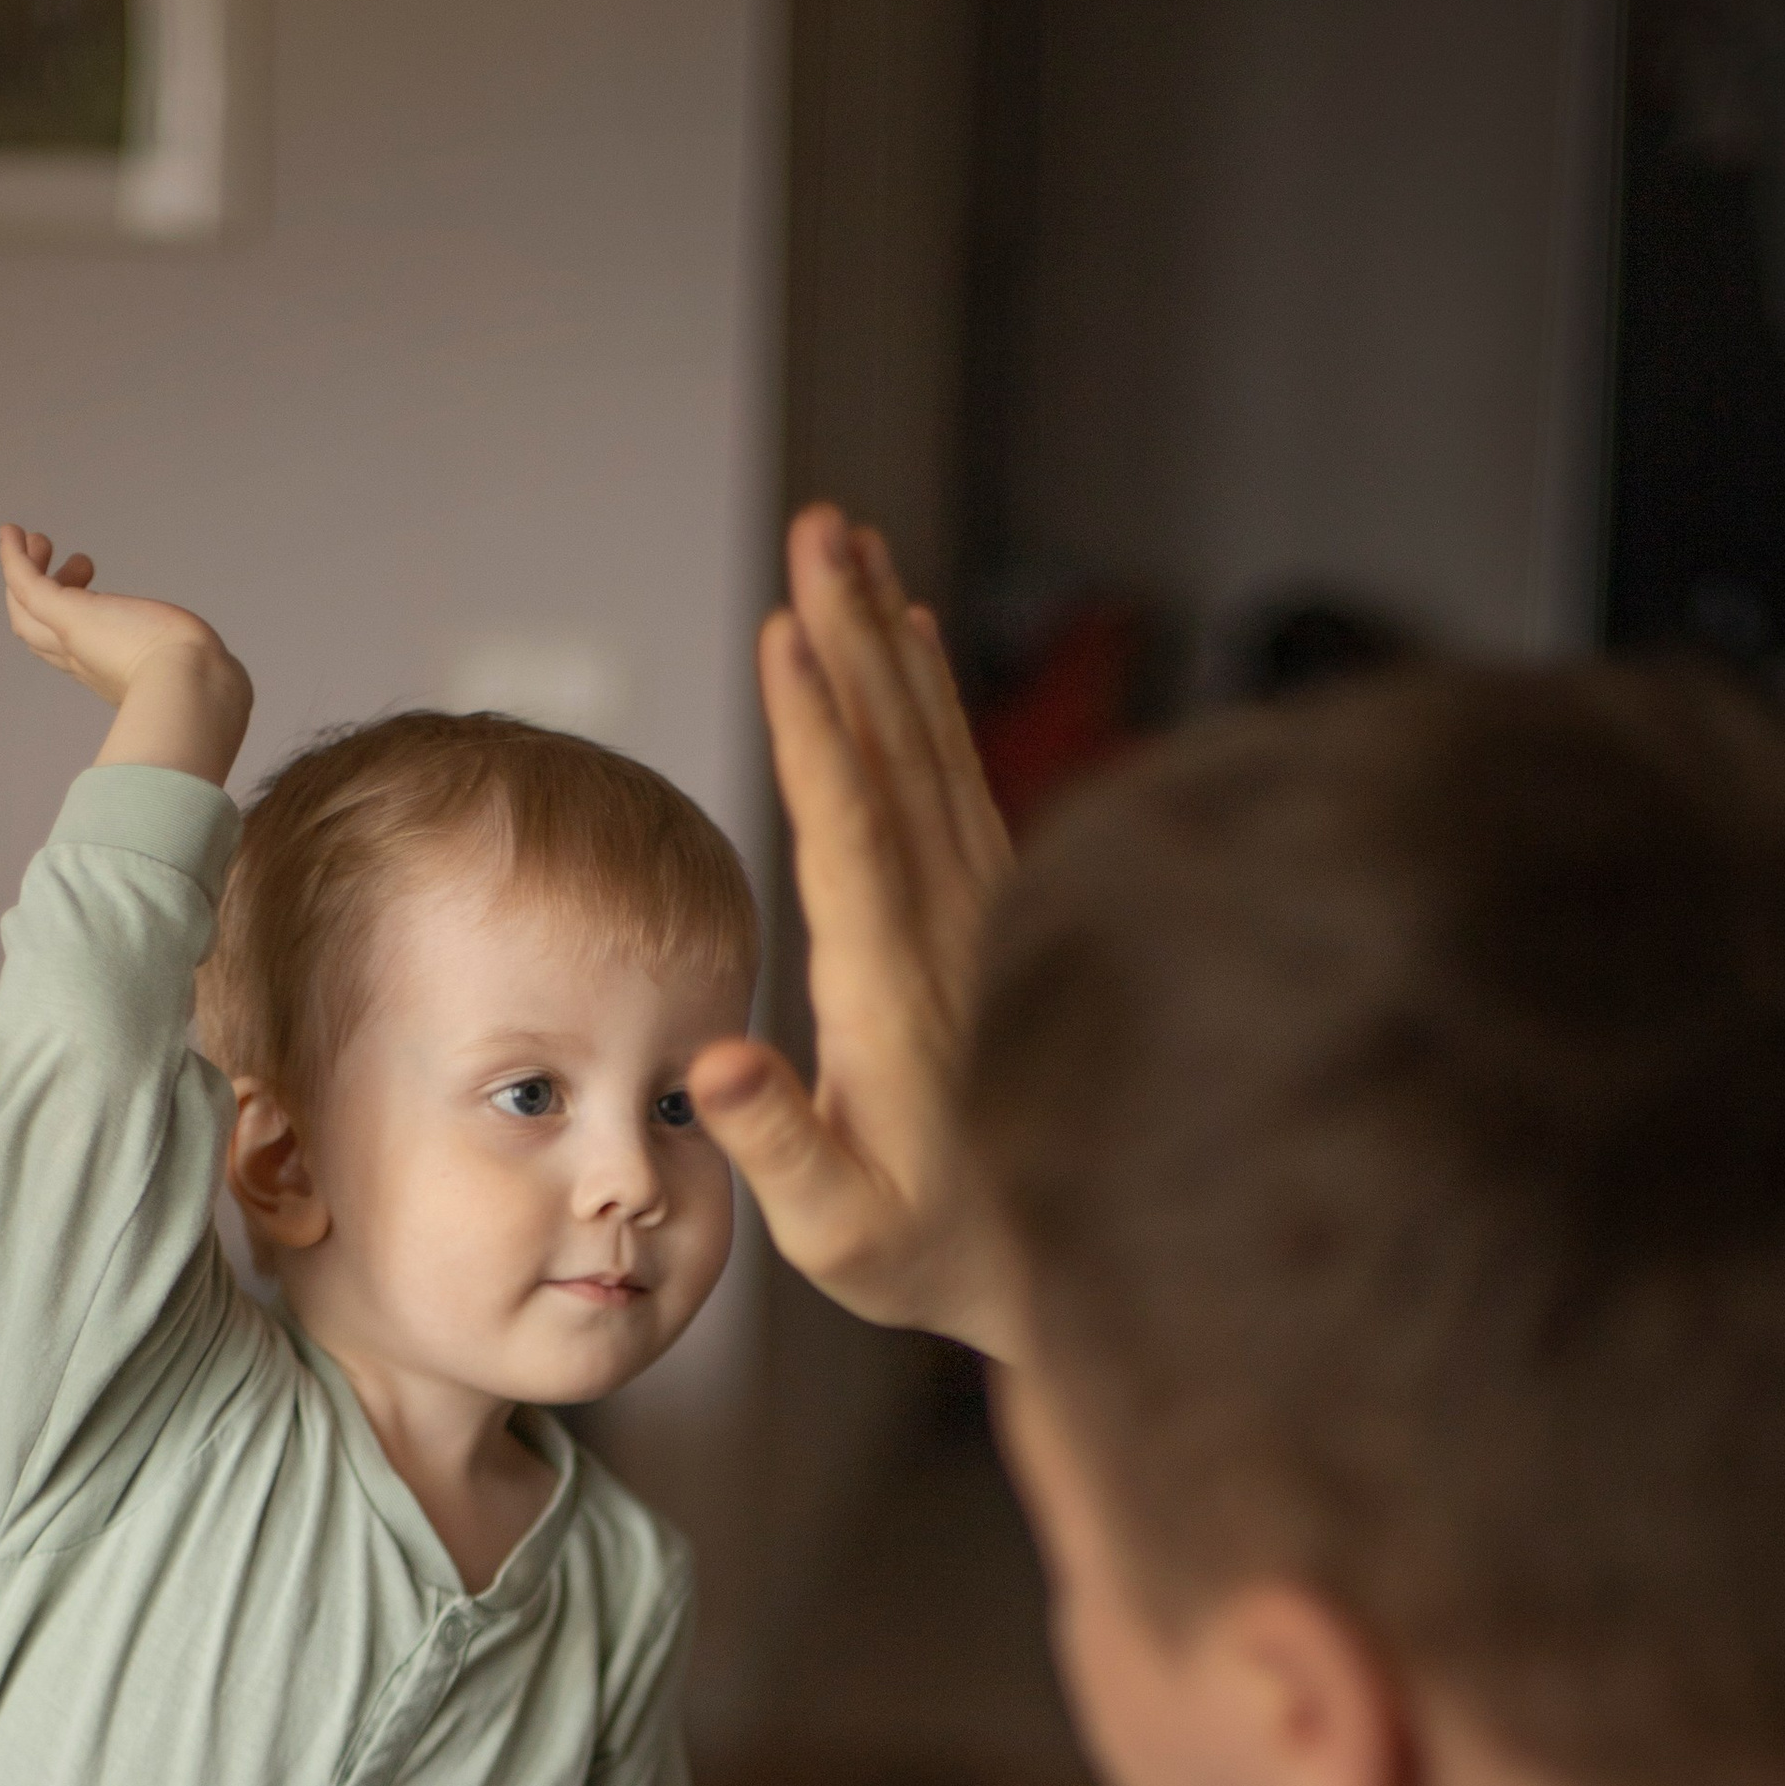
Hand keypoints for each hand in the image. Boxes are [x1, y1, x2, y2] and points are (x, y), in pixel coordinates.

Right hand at [0, 525, 251, 788]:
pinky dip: (13, 558)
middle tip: (62, 557)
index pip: (77, 650)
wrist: (195, 695)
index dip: (75, 618)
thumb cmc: (208, 690)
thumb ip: (208, 679)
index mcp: (115, 676)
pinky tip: (11, 531)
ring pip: (27, 608)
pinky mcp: (68, 616)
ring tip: (37, 539)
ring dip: (26, 571)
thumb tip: (237, 690)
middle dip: (44, 593)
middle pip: (41, 633)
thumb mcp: (203, 677)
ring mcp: (74, 639)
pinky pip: (26, 583)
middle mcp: (88, 663)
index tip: (91, 581)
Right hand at [687, 505, 1020, 1359]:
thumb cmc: (933, 1254)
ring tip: (853, 542)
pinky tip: (912, 638)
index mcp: (897, 995)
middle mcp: (953, 933)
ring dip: (891, 641)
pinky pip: (962, 778)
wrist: (1068, 1263)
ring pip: (935, 749)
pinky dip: (932, 697)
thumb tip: (716, 1060)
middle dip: (855, 632)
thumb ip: (779, 1142)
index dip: (818, 729)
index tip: (789, 626)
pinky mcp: (1003, 912)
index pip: (852, 835)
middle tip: (821, 522)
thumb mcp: (840, 1232)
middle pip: (898, 755)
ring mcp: (986, 915)